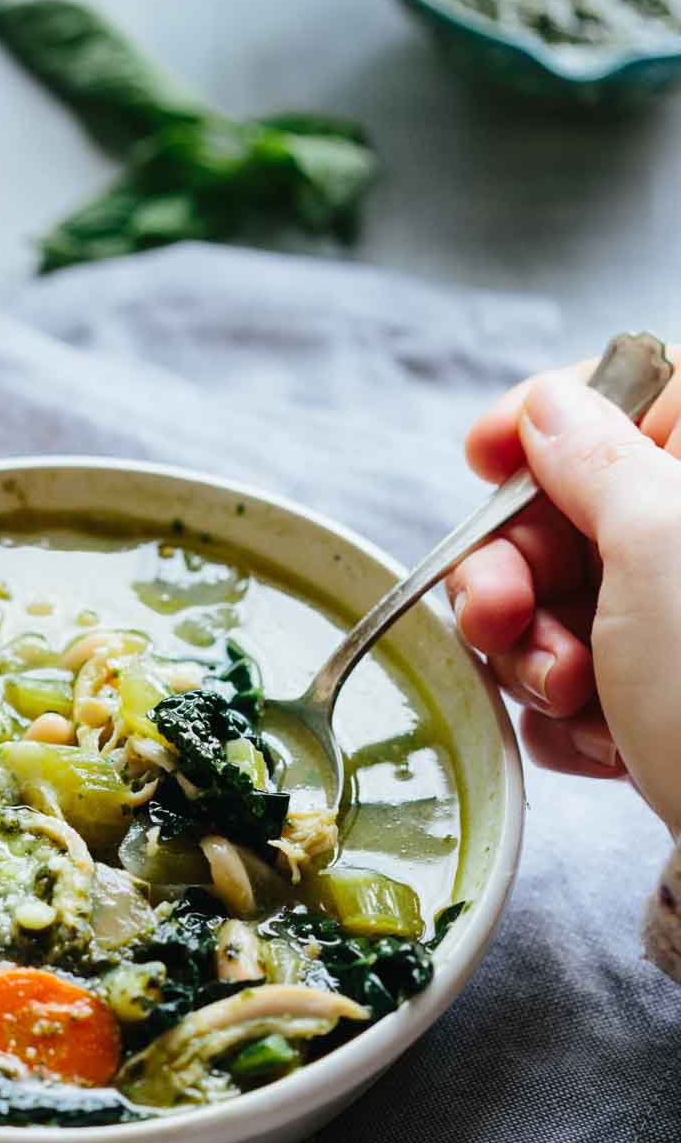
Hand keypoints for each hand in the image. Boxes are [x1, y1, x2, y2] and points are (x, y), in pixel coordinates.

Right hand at [446, 352, 680, 835]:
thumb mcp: (660, 542)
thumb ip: (594, 456)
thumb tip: (547, 405)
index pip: (628, 395)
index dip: (543, 420)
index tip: (482, 456)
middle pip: (568, 513)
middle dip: (516, 574)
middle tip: (500, 619)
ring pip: (559, 606)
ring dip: (538, 659)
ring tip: (577, 700)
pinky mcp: (672, 707)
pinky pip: (582, 684)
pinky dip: (575, 720)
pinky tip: (609, 747)